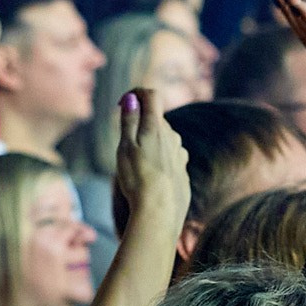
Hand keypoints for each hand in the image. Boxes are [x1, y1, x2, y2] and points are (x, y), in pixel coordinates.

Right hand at [113, 87, 189, 242]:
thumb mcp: (126, 147)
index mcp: (156, 127)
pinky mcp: (183, 172)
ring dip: (151, 143)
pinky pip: (171, 158)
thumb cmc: (138, 179)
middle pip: (156, 119)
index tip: (122, 103)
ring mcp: (180, 155)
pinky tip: (151, 177)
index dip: (137, 93)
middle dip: (140, 123)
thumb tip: (132, 98)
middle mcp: (172, 137)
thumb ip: (129, 121)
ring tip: (136, 165)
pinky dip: (160, 160)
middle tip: (123, 141)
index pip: (151, 95)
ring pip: (165, 139)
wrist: (159, 212)